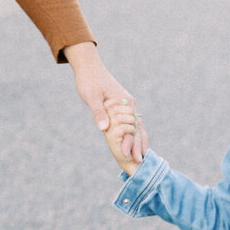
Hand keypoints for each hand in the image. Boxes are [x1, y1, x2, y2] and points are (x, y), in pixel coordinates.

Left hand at [66, 43, 143, 163]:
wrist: (89, 67)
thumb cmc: (89, 81)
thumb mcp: (91, 97)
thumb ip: (98, 113)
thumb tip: (104, 129)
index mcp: (125, 102)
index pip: (130, 126)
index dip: (130, 142)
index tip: (128, 155)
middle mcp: (130, 104)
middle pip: (137, 128)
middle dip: (138, 145)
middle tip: (139, 162)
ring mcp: (128, 105)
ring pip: (137, 126)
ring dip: (139, 141)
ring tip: (141, 157)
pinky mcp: (123, 106)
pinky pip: (131, 122)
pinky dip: (135, 134)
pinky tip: (135, 143)